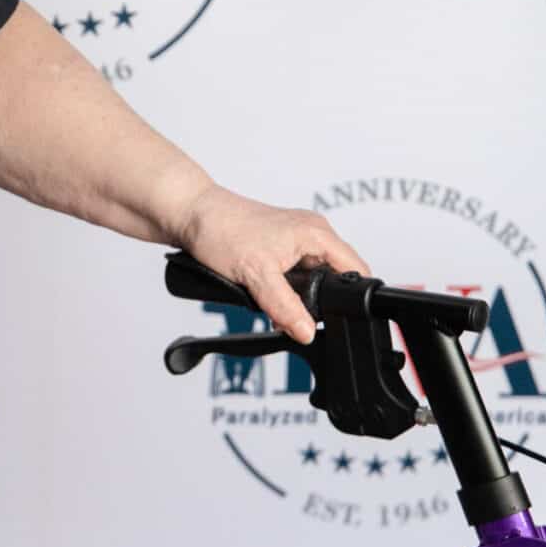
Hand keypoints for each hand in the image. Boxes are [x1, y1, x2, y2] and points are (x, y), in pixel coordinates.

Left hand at [174, 185, 367, 346]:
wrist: (190, 215)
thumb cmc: (221, 230)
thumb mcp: (257, 275)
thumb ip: (285, 306)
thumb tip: (307, 332)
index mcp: (317, 233)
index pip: (355, 268)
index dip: (351, 295)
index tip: (341, 318)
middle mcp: (311, 232)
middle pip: (334, 277)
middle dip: (319, 301)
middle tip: (295, 317)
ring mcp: (295, 239)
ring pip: (312, 278)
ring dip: (298, 297)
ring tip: (275, 304)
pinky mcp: (279, 246)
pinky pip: (294, 274)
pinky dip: (284, 289)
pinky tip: (267, 295)